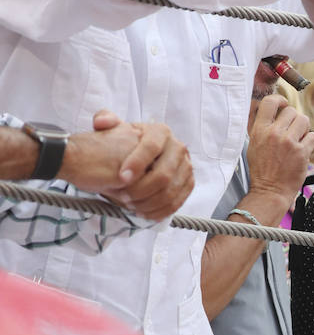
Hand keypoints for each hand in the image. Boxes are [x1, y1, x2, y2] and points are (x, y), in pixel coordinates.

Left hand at [66, 110, 194, 219]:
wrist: (141, 158)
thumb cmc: (126, 144)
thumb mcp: (114, 129)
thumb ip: (104, 120)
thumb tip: (103, 122)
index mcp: (161, 132)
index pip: (152, 147)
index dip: (137, 163)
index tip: (121, 178)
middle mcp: (178, 148)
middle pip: (164, 174)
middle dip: (141, 189)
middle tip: (123, 197)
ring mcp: (186, 167)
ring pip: (170, 192)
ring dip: (148, 203)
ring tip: (129, 206)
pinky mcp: (188, 184)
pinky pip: (177, 202)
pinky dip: (159, 211)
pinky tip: (143, 213)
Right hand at [247, 95, 313, 212]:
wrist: (270, 191)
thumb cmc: (262, 170)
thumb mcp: (253, 145)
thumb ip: (260, 126)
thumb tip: (266, 108)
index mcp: (259, 130)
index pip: (270, 102)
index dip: (280, 100)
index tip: (284, 106)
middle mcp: (273, 133)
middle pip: (291, 110)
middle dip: (294, 119)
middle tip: (292, 131)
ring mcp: (288, 142)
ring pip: (304, 120)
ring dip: (304, 129)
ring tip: (298, 139)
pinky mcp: (301, 152)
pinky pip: (313, 136)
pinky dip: (311, 142)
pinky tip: (304, 150)